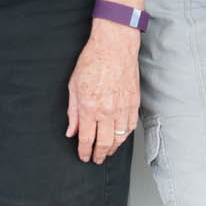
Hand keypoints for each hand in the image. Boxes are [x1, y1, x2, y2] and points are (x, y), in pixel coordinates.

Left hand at [66, 21, 140, 163]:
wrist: (114, 46)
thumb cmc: (92, 61)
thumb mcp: (73, 86)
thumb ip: (72, 112)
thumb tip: (71, 131)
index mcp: (88, 107)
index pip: (86, 138)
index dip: (84, 151)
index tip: (83, 156)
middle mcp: (106, 111)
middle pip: (104, 143)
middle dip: (99, 155)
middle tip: (96, 159)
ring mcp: (122, 108)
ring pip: (119, 138)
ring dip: (113, 148)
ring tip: (108, 152)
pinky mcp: (134, 103)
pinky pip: (130, 126)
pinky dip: (125, 136)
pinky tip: (120, 137)